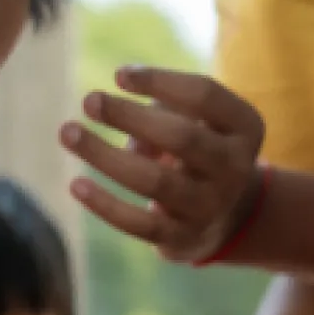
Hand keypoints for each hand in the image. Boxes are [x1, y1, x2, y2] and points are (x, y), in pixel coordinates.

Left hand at [64, 67, 267, 262]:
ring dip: (106, 155)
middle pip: (182, 137)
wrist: (225, 215)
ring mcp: (212, 207)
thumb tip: (113, 115)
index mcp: (245, 128)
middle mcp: (237, 168)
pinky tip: (76, 184)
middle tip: (89, 100)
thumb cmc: (199, 149)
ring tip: (68, 132)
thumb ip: (162, 108)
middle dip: (130, 116)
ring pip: (155, 181)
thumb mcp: (194, 119)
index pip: (204, 95)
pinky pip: (141, 224)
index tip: (118, 75)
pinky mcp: (185, 239)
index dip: (159, 81)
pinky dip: (106, 205)